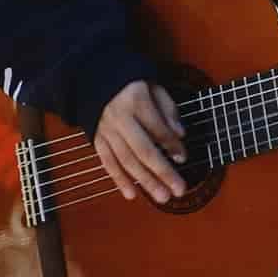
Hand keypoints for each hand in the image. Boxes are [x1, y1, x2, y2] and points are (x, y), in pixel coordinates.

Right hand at [94, 81, 187, 204]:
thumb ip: (168, 110)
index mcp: (136, 102)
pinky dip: (119, 180)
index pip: (157, 128)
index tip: (184, 158)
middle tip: (179, 190)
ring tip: (162, 197)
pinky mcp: (97, 140)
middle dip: (163, 172)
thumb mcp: (154, 87)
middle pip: (143, 150)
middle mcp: (119, 119)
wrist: (93, 79)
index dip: (172, 145)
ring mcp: (106, 131)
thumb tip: (180, 135)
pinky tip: (132, 194)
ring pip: (126, 161)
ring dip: (145, 181)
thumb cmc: (131, 85)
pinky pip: (108, 163)